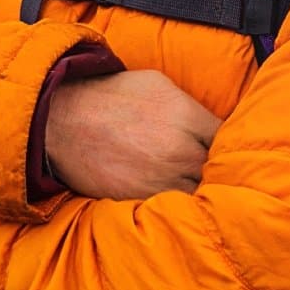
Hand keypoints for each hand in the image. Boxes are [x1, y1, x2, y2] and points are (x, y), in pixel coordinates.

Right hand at [42, 69, 219, 200]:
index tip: (220, 146)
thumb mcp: (157, 84)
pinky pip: (172, 205)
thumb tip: (213, 120)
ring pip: (198, 192)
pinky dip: (173, 201)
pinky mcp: (141, 199)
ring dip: (196, 187)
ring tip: (185, 179)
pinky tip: (166, 191)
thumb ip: (190, 104)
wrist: (61, 121)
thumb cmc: (109, 97)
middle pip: (217, 169)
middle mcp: (180, 151)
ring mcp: (161, 179)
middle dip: (212, 166)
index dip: (226, 143)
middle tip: (205, 164)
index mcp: (187, 117)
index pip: (228, 138)